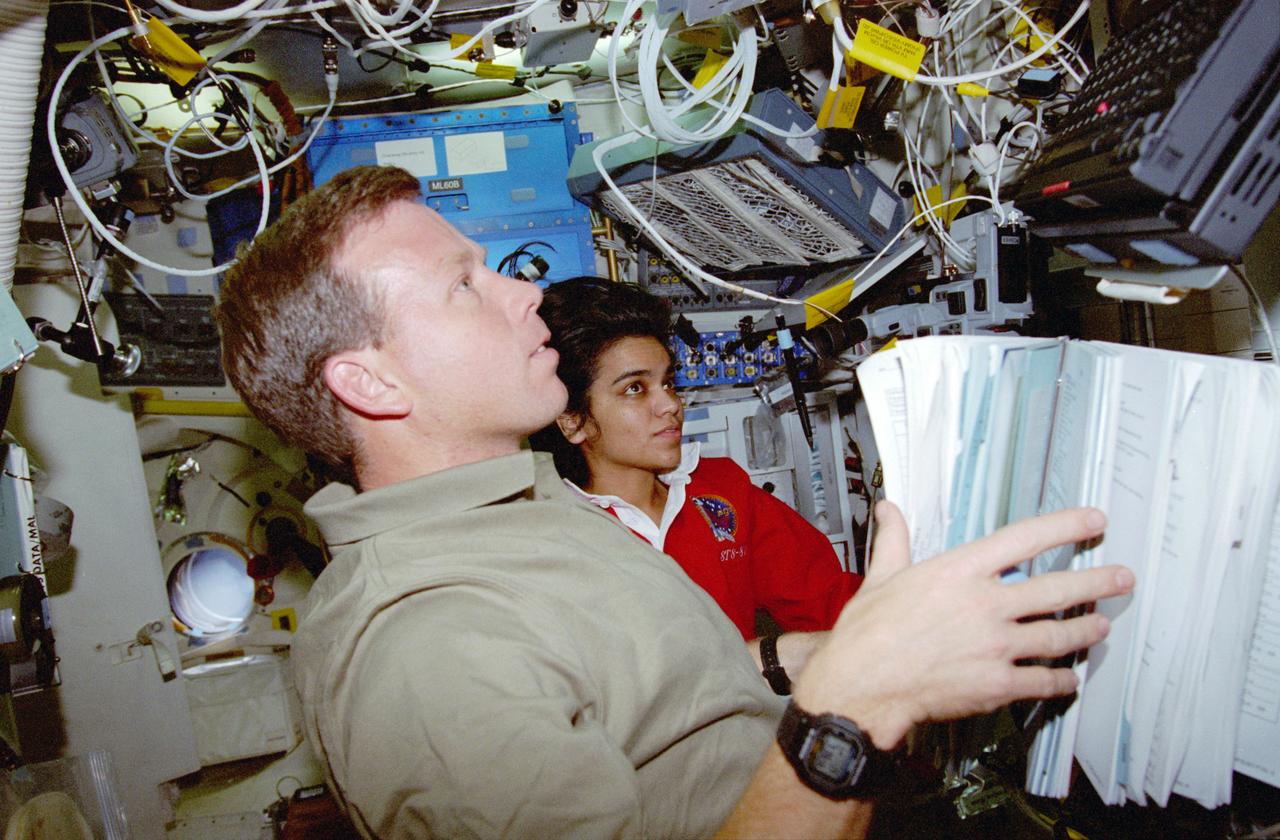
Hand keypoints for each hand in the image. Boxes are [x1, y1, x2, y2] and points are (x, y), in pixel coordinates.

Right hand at [791, 501, 1134, 750]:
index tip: (1093, 521)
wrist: (863, 683)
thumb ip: (894, 541)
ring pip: (1059, 636)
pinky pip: (1043, 681)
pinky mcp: (997, 684)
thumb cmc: (868, 633)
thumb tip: (889, 511)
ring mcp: (996, 646)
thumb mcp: (882, 576)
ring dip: (1087, 630)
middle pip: (1057, 589)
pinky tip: (1070, 678)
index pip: (1025, 540)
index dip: (1066, 527)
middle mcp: (986, 605)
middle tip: (1122, 577)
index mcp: (960, 571)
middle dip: (1098, 581)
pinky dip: (1062, 680)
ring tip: (1101, 625)